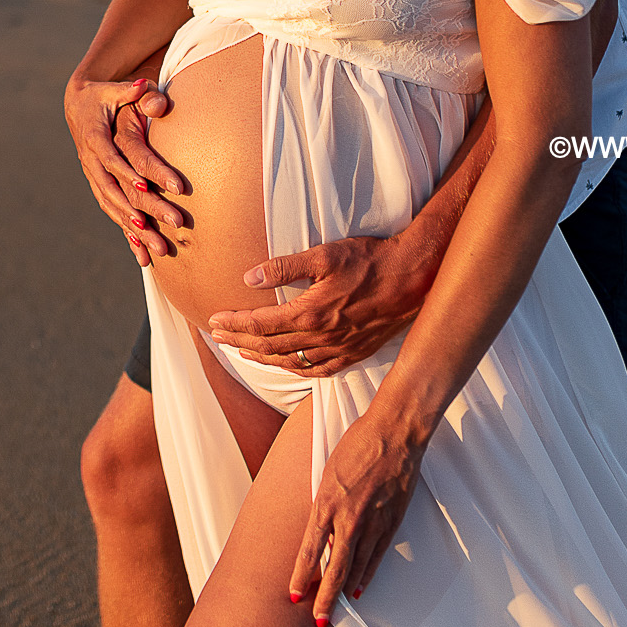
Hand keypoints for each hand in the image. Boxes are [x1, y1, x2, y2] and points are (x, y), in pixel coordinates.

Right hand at [63, 75, 186, 265]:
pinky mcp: (99, 185)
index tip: (148, 186)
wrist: (77, 105)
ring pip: (113, 207)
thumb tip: (144, 86)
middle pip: (115, 191)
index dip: (129, 173)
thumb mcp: (113, 89)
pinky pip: (112, 212)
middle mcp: (91, 162)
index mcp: (96, 139)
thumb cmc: (102, 96)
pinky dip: (126, 233)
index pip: (113, 159)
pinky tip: (142, 254)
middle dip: (140, 210)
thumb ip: (130, 91)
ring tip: (158, 248)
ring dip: (134, 229)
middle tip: (166, 224)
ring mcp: (93, 176)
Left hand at [204, 236, 432, 373]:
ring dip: (262, 358)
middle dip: (239, 342)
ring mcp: (339, 350)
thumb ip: (284, 267)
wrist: (413, 277)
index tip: (213, 321)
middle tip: (217, 338)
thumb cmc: (370, 260)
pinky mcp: (354, 354)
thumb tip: (249, 278)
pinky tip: (285, 366)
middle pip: (269, 347)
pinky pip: (318, 371)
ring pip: (291, 363)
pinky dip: (295, 370)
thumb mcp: (324, 255)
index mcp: (311, 314)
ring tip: (241, 353)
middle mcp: (322, 338)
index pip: (260, 324)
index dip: (234, 324)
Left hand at [289, 407, 427, 623]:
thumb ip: (323, 502)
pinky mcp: (391, 522)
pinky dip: (367, 575)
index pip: (309, 549)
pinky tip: (359, 588)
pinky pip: (376, 556)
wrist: (393, 434)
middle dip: (323, 597)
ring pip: (355, 566)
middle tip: (317, 618)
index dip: (301, 575)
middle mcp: (347, 518)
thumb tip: (318, 526)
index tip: (294, 594)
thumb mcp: (327, 472)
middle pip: (333, 567)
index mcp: (326, 502)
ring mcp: (371, 522)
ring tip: (336, 609)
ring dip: (343, 590)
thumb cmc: (357, 444)